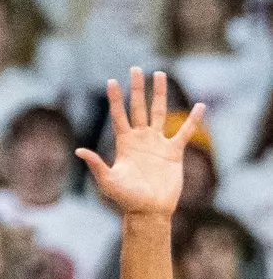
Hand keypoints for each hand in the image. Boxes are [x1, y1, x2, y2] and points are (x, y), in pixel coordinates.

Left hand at [77, 68, 204, 217]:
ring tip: (160, 75)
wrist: (148, 210)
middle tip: (136, 68)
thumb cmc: (125, 198)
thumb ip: (96, 164)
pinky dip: (193, 119)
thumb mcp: (108, 180)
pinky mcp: (174, 152)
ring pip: (160, 113)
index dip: (115, 99)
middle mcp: (140, 139)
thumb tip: (78, 150)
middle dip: (137, 89)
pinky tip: (200, 105)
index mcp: (124, 143)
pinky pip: (186, 131)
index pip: (118, 115)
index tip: (111, 81)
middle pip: (139, 107)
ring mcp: (157, 143)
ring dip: (160, 94)